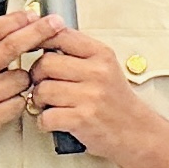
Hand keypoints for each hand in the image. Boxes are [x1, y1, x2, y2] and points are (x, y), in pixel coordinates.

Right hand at [0, 11, 58, 158]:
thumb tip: (10, 25)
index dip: (17, 19)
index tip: (33, 14)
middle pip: (12, 47)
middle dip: (38, 32)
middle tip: (55, 24)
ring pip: (21, 77)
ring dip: (24, 75)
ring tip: (9, 78)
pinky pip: (19, 102)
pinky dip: (18, 97)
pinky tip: (6, 96)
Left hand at [27, 26, 155, 163]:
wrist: (136, 132)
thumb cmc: (115, 101)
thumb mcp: (104, 67)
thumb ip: (78, 53)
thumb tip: (42, 38)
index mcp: (101, 54)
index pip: (60, 35)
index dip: (39, 40)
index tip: (32, 47)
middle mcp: (97, 72)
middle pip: (45, 63)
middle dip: (37, 76)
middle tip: (43, 85)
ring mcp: (90, 96)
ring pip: (42, 90)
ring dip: (39, 100)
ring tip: (49, 104)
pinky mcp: (83, 119)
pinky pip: (46, 116)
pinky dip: (44, 121)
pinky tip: (54, 120)